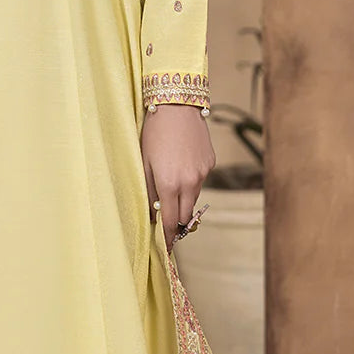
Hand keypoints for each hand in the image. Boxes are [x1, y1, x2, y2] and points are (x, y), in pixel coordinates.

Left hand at [141, 105, 215, 252]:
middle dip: (177, 220)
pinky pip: (200, 180)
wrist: (177, 106)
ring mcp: (203, 173)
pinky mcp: (210, 163)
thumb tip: (153, 214)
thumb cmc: (154, 133)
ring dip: (183, 199)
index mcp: (169, 184)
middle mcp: (189, 182)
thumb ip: (148, 191)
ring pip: (194, 198)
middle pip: (186, 215)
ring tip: (171, 186)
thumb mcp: (144, 162)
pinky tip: (181, 165)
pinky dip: (191, 181)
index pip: (170, 221)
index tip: (165, 247)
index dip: (167, 236)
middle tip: (167, 220)